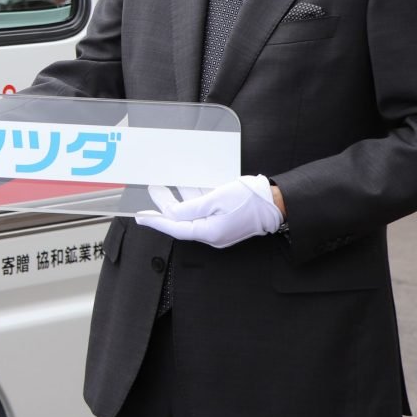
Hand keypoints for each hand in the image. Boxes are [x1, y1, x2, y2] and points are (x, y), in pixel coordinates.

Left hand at [135, 175, 281, 247]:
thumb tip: (172, 214)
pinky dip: (193, 198)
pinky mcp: (225, 219)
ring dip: (178, 197)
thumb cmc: (250, 199)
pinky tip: (186, 185)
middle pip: (182, 219)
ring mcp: (219, 227)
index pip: (175, 228)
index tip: (140, 216)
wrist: (276, 202)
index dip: (156, 221)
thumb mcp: (215, 199)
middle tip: (152, 189)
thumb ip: (190, 208)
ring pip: (192, 212)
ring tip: (164, 183)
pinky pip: (203, 210)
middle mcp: (212, 233)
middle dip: (165, 204)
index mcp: (209, 232)